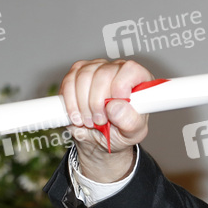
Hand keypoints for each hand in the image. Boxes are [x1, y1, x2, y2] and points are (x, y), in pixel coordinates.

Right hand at [60, 59, 152, 181]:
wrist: (100, 138)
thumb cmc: (120, 132)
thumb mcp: (132, 133)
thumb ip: (130, 122)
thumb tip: (115, 107)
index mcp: (138, 80)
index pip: (131, 70)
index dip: (121, 86)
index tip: (113, 106)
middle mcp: (117, 70)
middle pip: (103, 74)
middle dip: (98, 102)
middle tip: (100, 121)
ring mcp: (96, 68)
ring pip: (84, 76)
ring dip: (83, 104)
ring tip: (89, 121)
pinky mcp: (77, 73)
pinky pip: (69, 82)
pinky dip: (71, 102)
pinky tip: (77, 116)